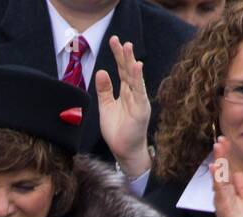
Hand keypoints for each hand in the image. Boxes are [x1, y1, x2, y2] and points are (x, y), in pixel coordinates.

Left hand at [97, 36, 150, 178]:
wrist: (124, 151)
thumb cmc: (117, 130)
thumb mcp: (106, 107)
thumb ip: (104, 90)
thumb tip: (101, 71)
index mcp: (125, 92)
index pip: (121, 70)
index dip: (118, 56)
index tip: (113, 40)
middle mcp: (133, 93)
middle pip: (128, 70)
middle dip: (123, 55)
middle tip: (117, 39)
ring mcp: (138, 100)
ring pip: (134, 78)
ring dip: (131, 62)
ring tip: (128, 47)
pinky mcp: (141, 109)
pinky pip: (139, 92)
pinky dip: (138, 80)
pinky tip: (137, 67)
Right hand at [209, 137, 242, 216]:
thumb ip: (241, 187)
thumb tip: (238, 173)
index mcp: (228, 192)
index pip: (227, 170)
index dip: (226, 156)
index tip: (225, 141)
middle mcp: (222, 194)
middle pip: (221, 171)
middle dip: (221, 154)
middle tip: (220, 138)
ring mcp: (221, 200)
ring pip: (219, 178)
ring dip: (218, 162)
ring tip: (218, 148)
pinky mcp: (223, 207)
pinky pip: (220, 191)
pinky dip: (218, 180)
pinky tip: (217, 169)